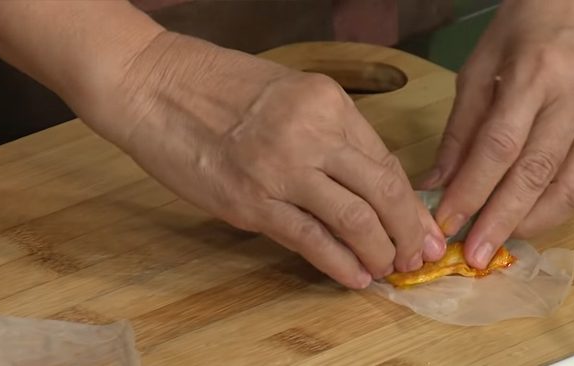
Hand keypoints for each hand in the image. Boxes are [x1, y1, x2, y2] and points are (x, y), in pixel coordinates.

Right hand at [77, 33, 445, 288]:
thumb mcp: (287, 93)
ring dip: (378, 252)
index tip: (421, 225)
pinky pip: (309, 239)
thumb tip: (361, 183)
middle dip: (407, 231)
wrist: (152, 85)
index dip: (409, 201)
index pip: (385, 160)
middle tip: (416, 256)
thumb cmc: (215, 85)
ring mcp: (281, 169)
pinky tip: (353, 277)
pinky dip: (338, 263)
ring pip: (354, 220)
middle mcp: (312, 133)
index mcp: (327, 101)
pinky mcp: (250, 203)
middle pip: (382, 191)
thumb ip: (326, 133)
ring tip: (387, 269)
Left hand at [420, 0, 573, 267]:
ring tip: (497, 245)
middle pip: (534, 172)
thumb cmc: (525, 29)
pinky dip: (555, 210)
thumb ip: (460, 129)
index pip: (498, 146)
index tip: (444, 222)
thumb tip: (436, 184)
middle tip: (472, 255)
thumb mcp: (479, 69)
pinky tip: (527, 223)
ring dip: (529, 223)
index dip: (470, 190)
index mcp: (535, 74)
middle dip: (498, 220)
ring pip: (568, 186)